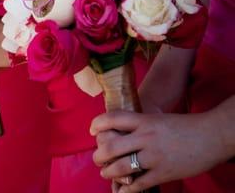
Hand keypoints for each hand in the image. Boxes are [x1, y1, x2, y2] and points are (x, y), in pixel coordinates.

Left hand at [90, 111, 225, 191]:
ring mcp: (154, 156)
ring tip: (106, 173)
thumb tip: (120, 132)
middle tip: (97, 159)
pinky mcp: (164, 172)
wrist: (212, 135)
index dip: (97, 124)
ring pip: (121, 167)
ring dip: (109, 172)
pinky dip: (127, 189)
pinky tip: (122, 190)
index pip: (112, 119)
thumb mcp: (158, 119)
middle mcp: (146, 137)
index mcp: (144, 120)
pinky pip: (139, 184)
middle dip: (99, 155)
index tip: (92, 130)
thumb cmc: (185, 126)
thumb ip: (139, 125)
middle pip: (110, 147)